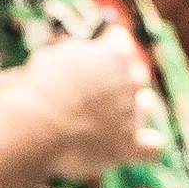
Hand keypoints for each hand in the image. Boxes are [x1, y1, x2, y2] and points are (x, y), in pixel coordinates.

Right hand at [20, 31, 148, 178]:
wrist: (35, 127)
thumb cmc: (35, 90)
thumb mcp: (50, 58)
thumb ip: (71, 55)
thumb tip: (76, 58)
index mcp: (114, 53)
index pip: (120, 40)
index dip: (105, 46)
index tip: (94, 52)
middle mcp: (130, 80)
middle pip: (136, 74)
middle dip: (118, 80)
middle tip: (93, 91)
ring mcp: (133, 113)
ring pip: (146, 106)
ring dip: (132, 109)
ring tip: (105, 119)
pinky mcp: (129, 145)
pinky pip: (154, 148)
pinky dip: (147, 147)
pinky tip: (132, 146)